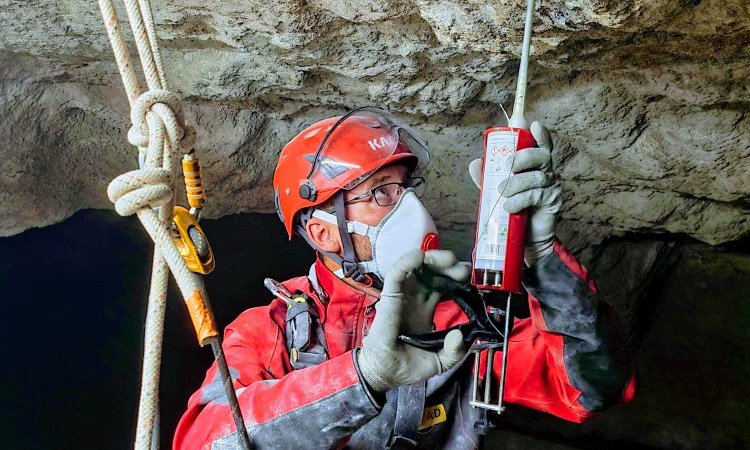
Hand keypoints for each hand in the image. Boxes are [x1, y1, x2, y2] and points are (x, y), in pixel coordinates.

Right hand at [356, 249, 467, 392]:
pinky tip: (420, 256)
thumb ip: (454, 351)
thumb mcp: (440, 361)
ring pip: (415, 267)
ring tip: (448, 258)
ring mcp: (401, 296)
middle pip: (431, 273)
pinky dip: (408, 261)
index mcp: (424, 311)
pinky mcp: (389, 296)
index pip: (441, 286)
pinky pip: (397, 273)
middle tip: (462, 268)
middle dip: (448, 266)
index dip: (454, 278)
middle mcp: (413, 300)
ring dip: (432, 258)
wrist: (387, 374)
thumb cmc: (407, 366)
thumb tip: (460, 334)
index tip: (467, 277)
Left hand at [468, 121, 561, 265]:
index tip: (534, 125)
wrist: (525, 240)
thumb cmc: (513, 210)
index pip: (541, 144)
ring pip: (536, 177)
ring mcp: (552, 186)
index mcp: (535, 164)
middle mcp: (547, 171)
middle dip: (522, 157)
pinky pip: (535, 195)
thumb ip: (487, 177)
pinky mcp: (552, 202)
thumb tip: (474, 163)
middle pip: (540, 155)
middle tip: (506, 167)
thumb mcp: (495, 191)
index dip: (540, 134)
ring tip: (501, 194)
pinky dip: (519, 200)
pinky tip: (509, 206)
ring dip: (515, 184)